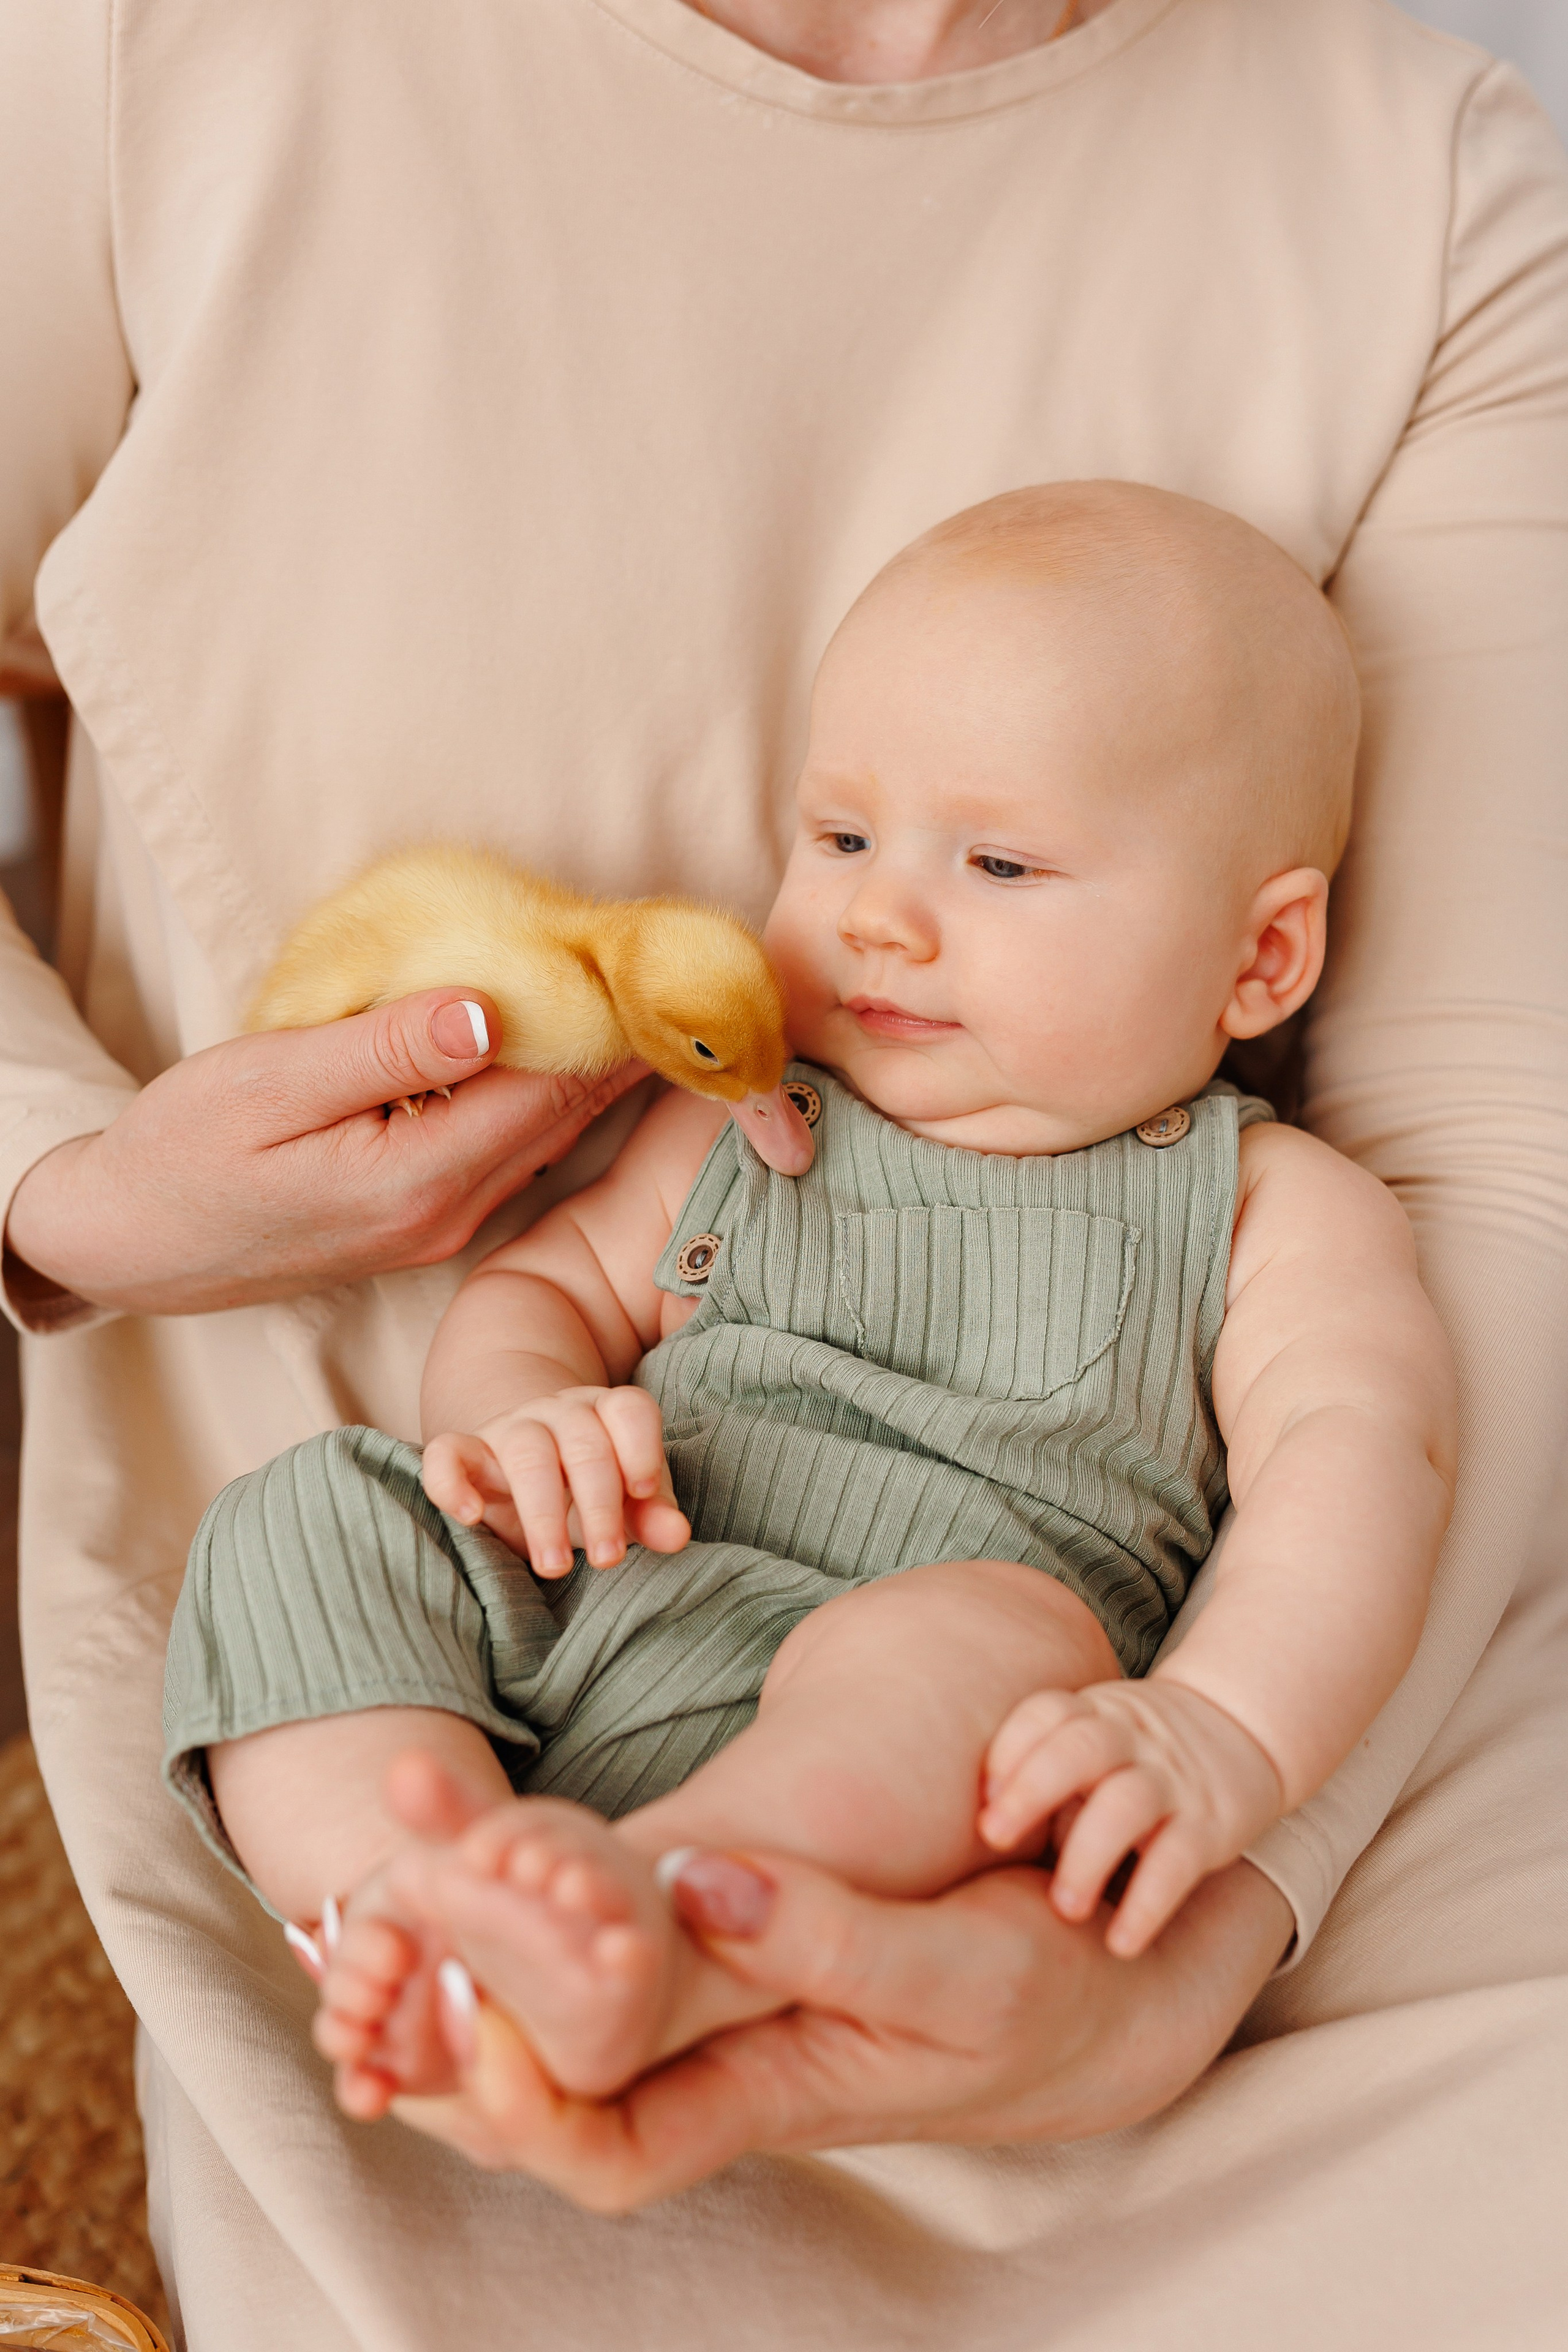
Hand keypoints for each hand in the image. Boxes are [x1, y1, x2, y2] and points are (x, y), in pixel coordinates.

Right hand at [4, 990, 645, 1315]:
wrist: (131, 1241)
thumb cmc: (184, 1152)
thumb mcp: (273, 1083)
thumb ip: (386, 1048)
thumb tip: (492, 1008)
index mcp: (417, 1178)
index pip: (550, 1091)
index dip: (612, 1024)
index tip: (659, 963)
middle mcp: (447, 1213)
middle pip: (564, 1117)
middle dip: (622, 1046)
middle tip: (678, 973)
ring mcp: (439, 1224)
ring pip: (543, 1137)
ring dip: (591, 1072)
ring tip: (641, 1001)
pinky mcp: (422, 1218)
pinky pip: (508, 1150)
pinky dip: (542, 1097)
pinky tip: (560, 1052)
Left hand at [388, 1840, 1294, 2209]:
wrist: (1084, 1988)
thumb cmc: (1032, 1999)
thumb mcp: (952, 1973)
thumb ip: (827, 1937)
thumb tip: (695, 1884)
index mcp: (767, 2097)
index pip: (607, 2151)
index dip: (523, 2105)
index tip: (465, 2019)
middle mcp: (715, 2068)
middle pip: (547, 2083)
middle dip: (443, 2015)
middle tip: (361, 1925)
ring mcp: (711, 2012)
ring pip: (556, 2013)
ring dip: (469, 1945)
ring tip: (385, 1855)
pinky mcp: (719, 1951)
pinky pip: (597, 1950)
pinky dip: (529, 1902)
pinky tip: (472, 1842)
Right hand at [422, 1387, 688, 1572]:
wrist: (524, 1469)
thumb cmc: (588, 1489)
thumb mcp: (625, 1502)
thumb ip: (651, 1514)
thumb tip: (677, 1535)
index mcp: (605, 1413)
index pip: (628, 1410)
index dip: (640, 1447)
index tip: (642, 1493)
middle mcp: (559, 1413)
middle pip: (583, 1442)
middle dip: (599, 1503)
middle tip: (608, 1559)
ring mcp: (510, 1428)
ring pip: (527, 1453)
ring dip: (543, 1512)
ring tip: (555, 1566)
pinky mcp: (465, 1452)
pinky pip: (448, 1455)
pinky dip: (452, 1482)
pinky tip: (468, 1516)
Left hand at [979, 1677, 1283, 1956]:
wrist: (1242, 1726)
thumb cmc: (1137, 1751)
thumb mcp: (1092, 1737)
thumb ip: (1041, 1769)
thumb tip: (960, 1839)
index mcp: (1093, 1713)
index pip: (1047, 1713)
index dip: (1010, 1748)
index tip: (980, 1796)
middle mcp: (1130, 1738)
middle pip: (1078, 1748)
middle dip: (1031, 1790)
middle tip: (993, 1838)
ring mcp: (1172, 1779)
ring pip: (1126, 1804)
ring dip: (1088, 1856)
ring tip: (1064, 1909)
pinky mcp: (1210, 1824)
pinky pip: (1178, 1861)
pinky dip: (1148, 1902)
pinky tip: (1123, 1943)